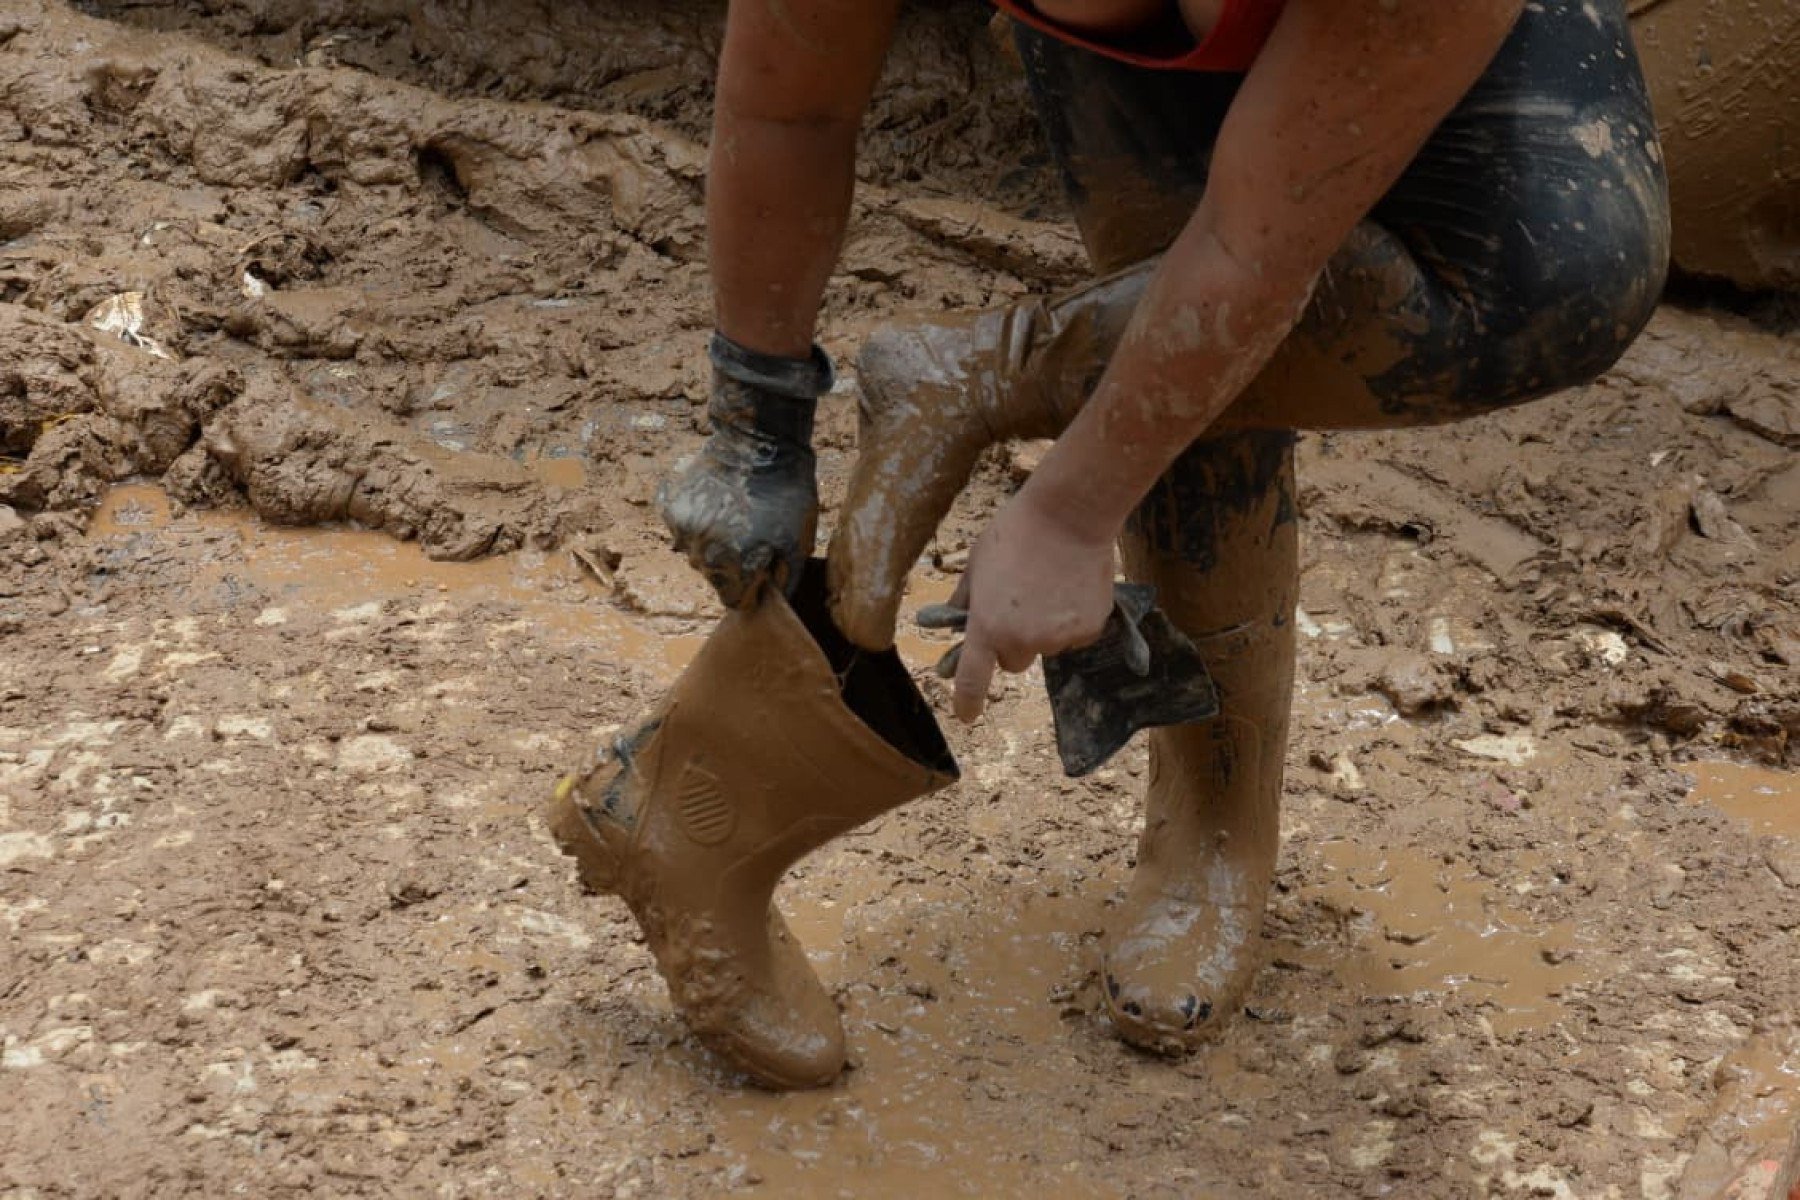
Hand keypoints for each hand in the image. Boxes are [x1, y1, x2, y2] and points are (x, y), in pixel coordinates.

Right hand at [658, 336, 830, 608]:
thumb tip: (775, 602)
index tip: (760, 569)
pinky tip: (714, 503)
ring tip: (732, 517)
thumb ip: (785, 579)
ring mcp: (683, 530)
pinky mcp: (670, 506)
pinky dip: (694, 521)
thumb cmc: (787, 493)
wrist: (760, 441)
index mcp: (734, 568)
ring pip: (693, 554)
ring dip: (710, 544)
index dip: (750, 588)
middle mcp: (702, 555)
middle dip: (730, 567)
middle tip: (749, 537)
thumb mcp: (798, 541)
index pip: (734, 600)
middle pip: (713, 578)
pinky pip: (679, 528)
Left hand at [949, 485, 1115, 721]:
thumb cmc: (1015, 532)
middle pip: (1014, 662)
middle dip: (1013, 643)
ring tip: (1049, 585)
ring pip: (1047, 647)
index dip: (967, 701)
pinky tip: (1071, 586)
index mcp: (987, 626)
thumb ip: (964, 600)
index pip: (972, 679)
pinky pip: (1075, 636)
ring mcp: (1058, 638)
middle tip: (1019, 606)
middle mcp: (1022, 640)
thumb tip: (952, 620)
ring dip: (1044, 628)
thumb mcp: (976, 564)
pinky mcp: (1089, 629)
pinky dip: (1072, 619)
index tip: (967, 715)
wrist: (1070, 515)